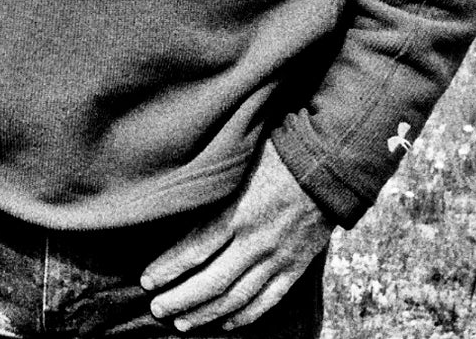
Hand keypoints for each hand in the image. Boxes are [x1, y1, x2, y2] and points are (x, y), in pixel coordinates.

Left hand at [141, 146, 331, 331]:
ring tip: (181, 323)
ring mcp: (278, 258)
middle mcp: (256, 241)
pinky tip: (225, 323)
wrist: (329, 163)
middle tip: (157, 308)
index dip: (167, 269)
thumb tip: (179, 202)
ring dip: (206, 313)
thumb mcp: (239, 163)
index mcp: (238, 213)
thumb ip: (213, 189)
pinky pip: (268, 300)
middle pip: (211, 282)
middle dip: (180, 299)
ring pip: (237, 297)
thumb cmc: (278, 154)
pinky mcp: (296, 267)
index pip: (194, 250)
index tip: (147, 280)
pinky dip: (245, 316)